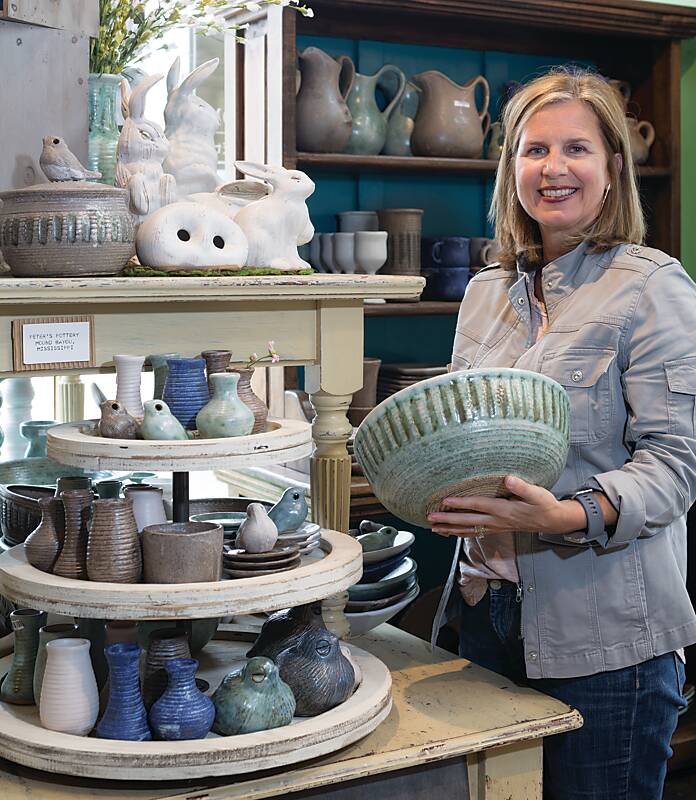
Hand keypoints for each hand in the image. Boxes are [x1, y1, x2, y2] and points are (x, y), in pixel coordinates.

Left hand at [426, 475, 583, 536]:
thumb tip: (508, 479)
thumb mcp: (537, 494)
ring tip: (434, 528)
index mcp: (503, 510)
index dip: (461, 503)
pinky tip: (451, 532)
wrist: (552, 521)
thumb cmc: (544, 505)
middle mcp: (496, 520)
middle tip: (430, 519)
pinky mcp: (496, 528)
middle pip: (468, 521)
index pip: (478, 505)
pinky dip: (461, 533)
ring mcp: (495, 526)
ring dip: (451, 529)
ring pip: (469, 530)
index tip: (445, 501)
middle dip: (448, 520)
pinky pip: (475, 532)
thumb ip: (522, 487)